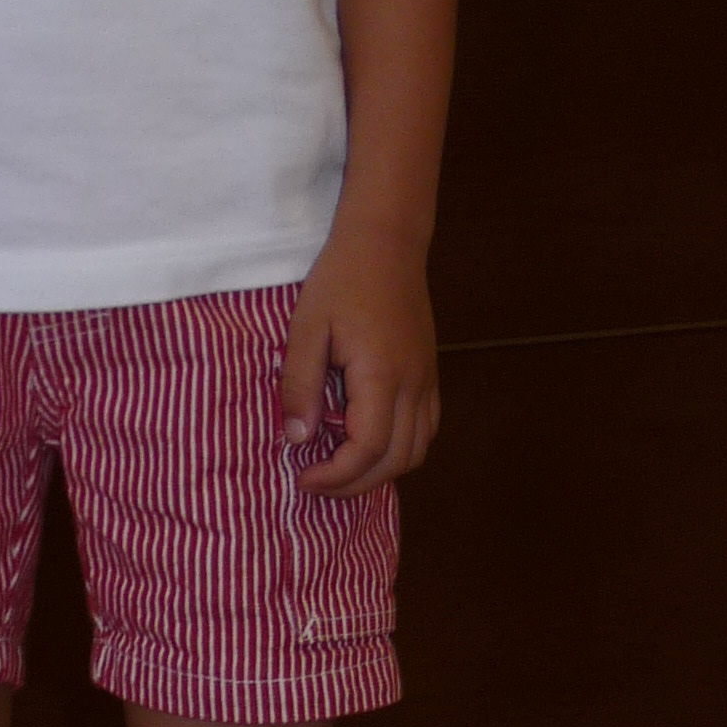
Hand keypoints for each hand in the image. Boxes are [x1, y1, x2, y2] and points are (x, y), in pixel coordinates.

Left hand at [279, 224, 437, 495]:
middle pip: (397, 461)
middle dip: (355, 483)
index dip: (336, 475)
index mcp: (382, 375)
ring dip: (380, 471)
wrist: (386, 242)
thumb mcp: (306, 328)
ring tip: (339, 468)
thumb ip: (300, 384)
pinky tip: (365, 443)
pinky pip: (425, 430)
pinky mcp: (430, 374)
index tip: (302, 477)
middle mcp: (414, 385)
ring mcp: (428, 381)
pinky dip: (398, 450)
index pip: (368, 449)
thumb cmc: (341, 279)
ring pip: (417, 450)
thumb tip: (296, 438)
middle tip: (315, 482)